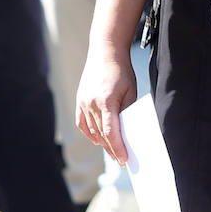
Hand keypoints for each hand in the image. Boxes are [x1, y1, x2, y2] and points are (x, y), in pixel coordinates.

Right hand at [76, 45, 138, 165]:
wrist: (105, 51)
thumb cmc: (122, 71)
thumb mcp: (130, 91)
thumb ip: (127, 112)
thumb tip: (127, 132)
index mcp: (106, 102)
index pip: (112, 133)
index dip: (118, 148)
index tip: (124, 160)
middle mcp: (92, 104)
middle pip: (102, 134)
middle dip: (112, 149)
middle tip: (120, 160)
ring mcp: (83, 102)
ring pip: (92, 130)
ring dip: (101, 143)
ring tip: (112, 151)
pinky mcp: (80, 100)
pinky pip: (82, 123)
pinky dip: (89, 133)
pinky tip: (97, 140)